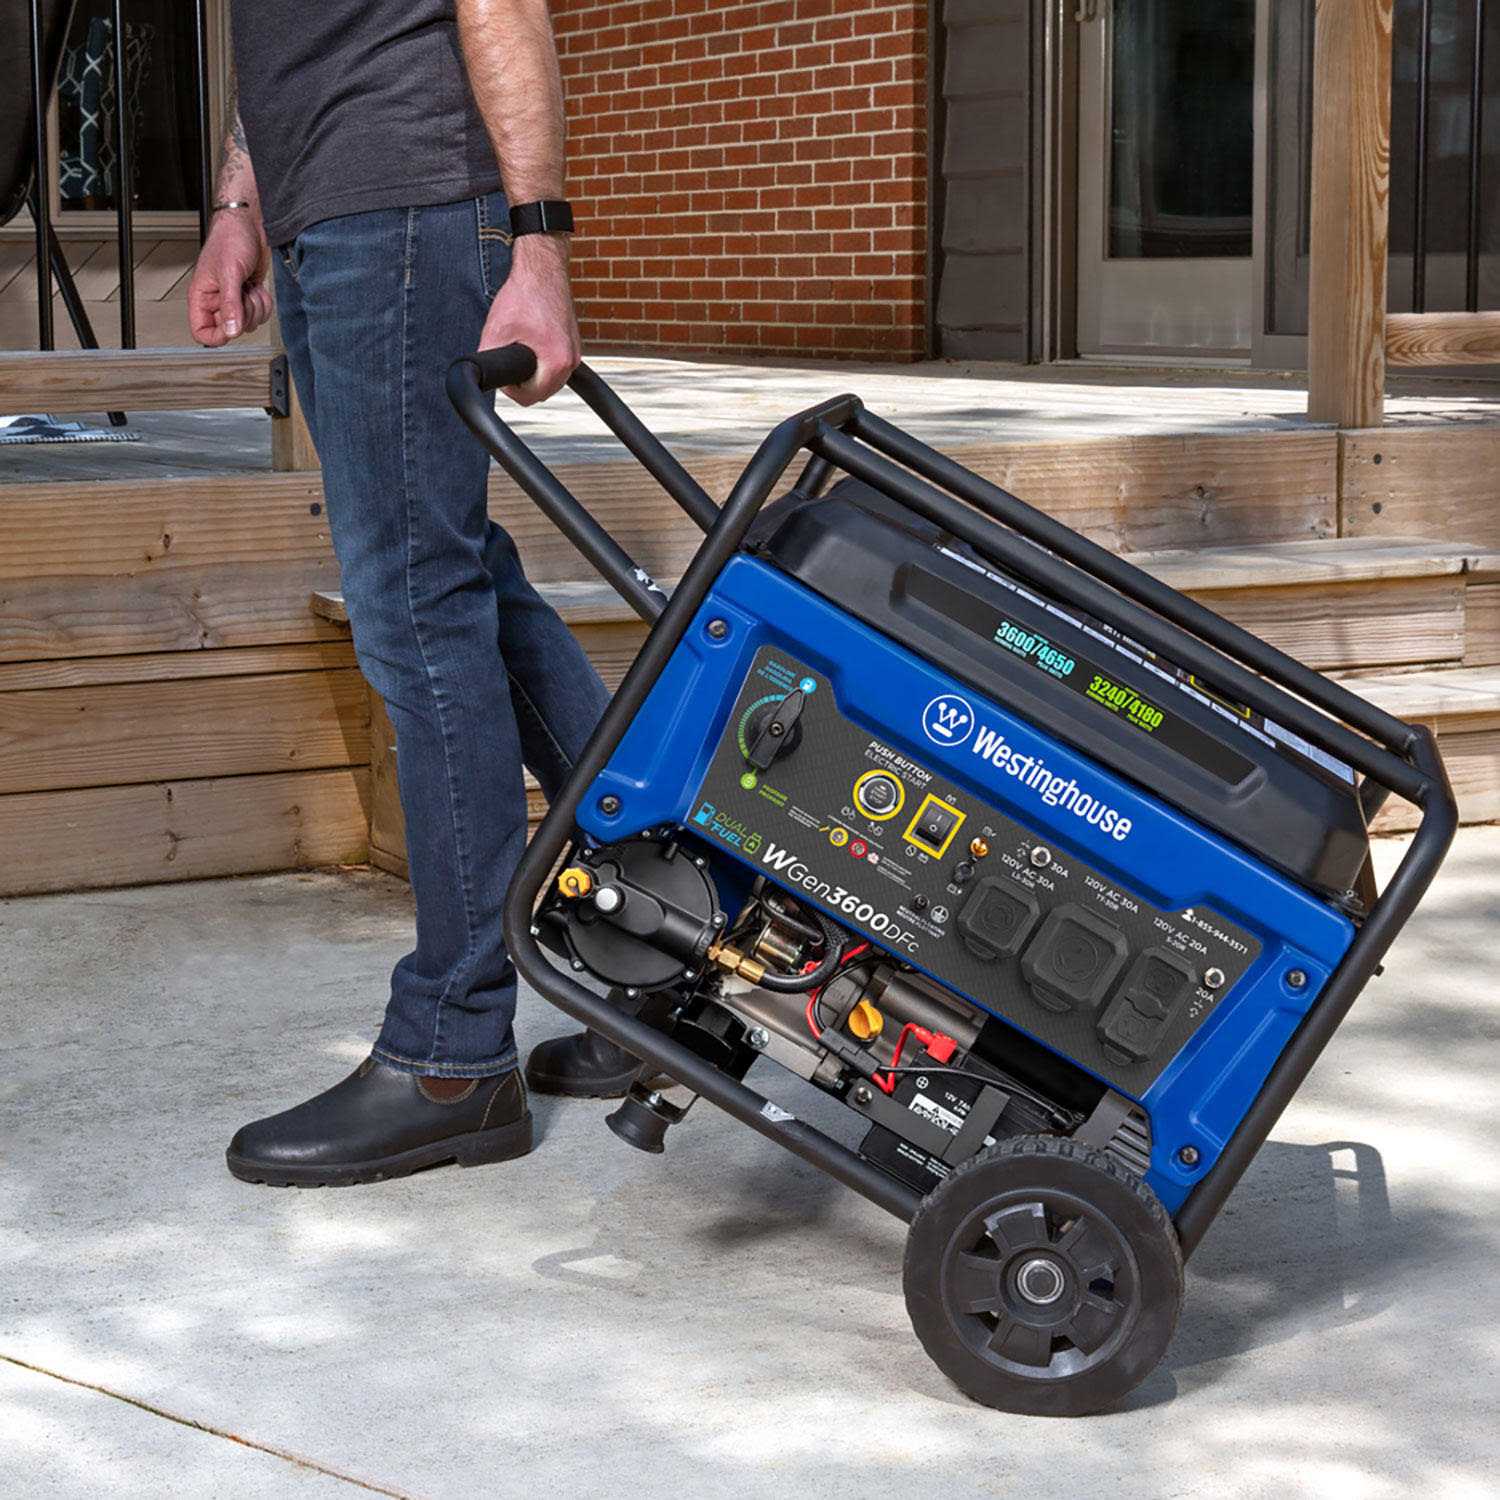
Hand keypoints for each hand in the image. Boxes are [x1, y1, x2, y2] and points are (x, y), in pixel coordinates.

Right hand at [187, 210, 272, 346]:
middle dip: (244, 314)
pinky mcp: (249, 297)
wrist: (251, 226)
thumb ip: (230, 303)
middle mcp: (217, 301)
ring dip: (256, 307)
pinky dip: (264, 302)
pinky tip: (257, 286)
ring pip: (249, 323)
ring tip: (249, 286)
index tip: (231, 328)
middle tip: (243, 294)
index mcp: (202, 296)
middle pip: (231, 330)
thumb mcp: (229, 272)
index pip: (202, 331)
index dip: (216, 336)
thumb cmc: (231, 239)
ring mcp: (234, 300)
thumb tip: (231, 330)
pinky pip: (260, 313)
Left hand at [478, 235, 579, 405]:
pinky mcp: (574, 343)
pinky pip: (557, 364)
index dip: (511, 390)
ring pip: (551, 379)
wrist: (542, 269)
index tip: (502, 374)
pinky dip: (543, 361)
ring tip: (518, 353)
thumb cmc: (524, 293)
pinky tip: (531, 345)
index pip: (531, 397)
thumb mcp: (496, 330)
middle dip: (523, 383)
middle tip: (507, 364)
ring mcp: (576, 351)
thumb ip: (487, 358)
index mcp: (557, 361)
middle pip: (543, 391)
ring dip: (534, 374)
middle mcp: (572, 359)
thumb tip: (481, 375)